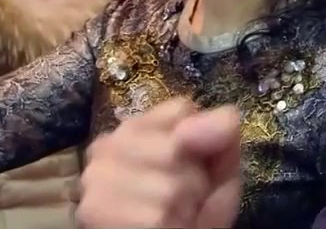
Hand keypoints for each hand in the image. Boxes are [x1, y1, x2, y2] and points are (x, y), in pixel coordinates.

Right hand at [76, 98, 241, 228]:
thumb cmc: (195, 212)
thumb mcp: (218, 170)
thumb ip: (222, 136)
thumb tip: (229, 115)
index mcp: (133, 126)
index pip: (181, 109)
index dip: (201, 140)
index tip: (194, 164)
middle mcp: (105, 145)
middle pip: (176, 147)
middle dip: (193, 179)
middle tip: (184, 199)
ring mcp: (96, 178)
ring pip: (169, 187)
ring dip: (183, 209)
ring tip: (172, 217)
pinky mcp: (97, 211)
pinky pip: (157, 217)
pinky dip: (171, 228)